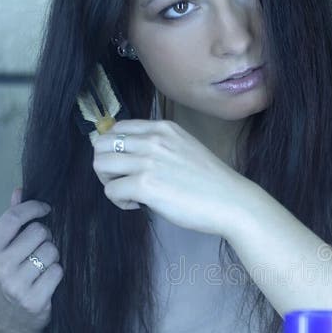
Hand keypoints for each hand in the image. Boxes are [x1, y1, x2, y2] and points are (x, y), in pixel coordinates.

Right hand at [0, 189, 62, 332]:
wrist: (14, 323)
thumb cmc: (11, 278)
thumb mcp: (3, 251)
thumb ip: (12, 221)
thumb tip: (20, 190)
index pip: (14, 217)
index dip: (34, 208)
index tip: (46, 209)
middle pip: (39, 232)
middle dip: (45, 238)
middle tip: (39, 250)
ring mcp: (15, 285)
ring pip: (52, 251)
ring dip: (53, 257)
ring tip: (42, 268)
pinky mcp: (34, 300)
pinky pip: (58, 271)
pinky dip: (58, 274)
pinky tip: (48, 282)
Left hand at [91, 120, 249, 234]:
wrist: (231, 201)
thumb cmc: (212, 183)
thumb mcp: (185, 149)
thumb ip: (160, 147)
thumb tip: (132, 159)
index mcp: (163, 128)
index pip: (118, 128)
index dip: (115, 150)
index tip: (129, 167)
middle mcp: (152, 139)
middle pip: (101, 144)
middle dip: (105, 165)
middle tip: (122, 181)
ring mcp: (147, 160)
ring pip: (100, 164)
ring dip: (110, 182)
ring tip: (130, 194)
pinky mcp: (144, 184)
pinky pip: (111, 190)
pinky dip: (120, 201)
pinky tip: (138, 205)